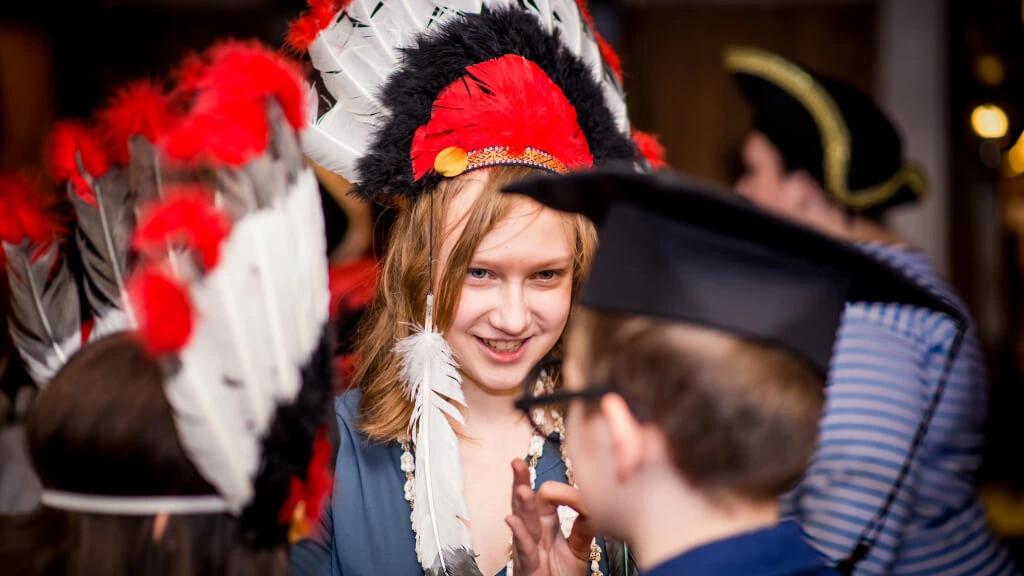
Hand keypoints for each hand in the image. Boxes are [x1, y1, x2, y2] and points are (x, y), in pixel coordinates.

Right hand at [506, 459, 595, 575]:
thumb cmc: (560, 574)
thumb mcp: (578, 547)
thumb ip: (584, 525)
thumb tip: (594, 501)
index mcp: (546, 522)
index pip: (547, 497)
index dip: (563, 493)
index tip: (581, 499)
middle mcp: (533, 530)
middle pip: (525, 500)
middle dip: (520, 480)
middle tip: (517, 463)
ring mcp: (527, 546)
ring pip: (523, 520)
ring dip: (521, 504)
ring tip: (521, 488)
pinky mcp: (526, 564)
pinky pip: (522, 547)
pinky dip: (519, 533)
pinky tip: (512, 520)